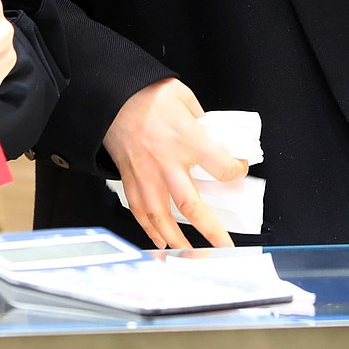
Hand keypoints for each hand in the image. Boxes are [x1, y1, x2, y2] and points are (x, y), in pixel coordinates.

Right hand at [103, 78, 247, 250]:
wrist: (111, 96)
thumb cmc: (146, 94)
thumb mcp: (183, 97)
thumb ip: (201, 120)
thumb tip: (214, 136)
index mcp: (186, 139)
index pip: (221, 167)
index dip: (235, 172)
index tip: (238, 170)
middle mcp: (166, 162)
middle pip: (191, 205)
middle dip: (209, 230)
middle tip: (224, 246)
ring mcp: (146, 174)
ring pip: (162, 216)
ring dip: (177, 240)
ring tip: (191, 254)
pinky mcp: (129, 178)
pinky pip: (139, 210)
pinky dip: (149, 229)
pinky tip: (159, 241)